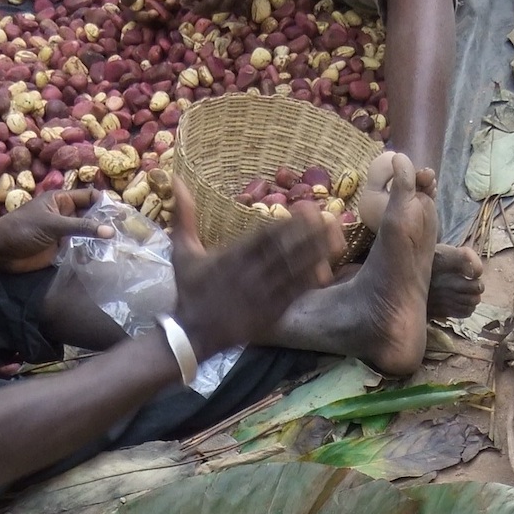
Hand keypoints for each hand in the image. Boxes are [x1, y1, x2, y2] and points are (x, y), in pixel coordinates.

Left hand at [0, 190, 112, 273]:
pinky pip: (81, 249)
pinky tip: (101, 258)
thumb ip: (81, 226)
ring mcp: (64, 233)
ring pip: (88, 234)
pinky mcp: (62, 250)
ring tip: (118, 248)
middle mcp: (66, 214)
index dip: (106, 204)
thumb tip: (110, 231)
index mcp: (62, 200)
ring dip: (100, 241)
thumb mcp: (53, 224)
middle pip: (92, 216)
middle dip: (106, 224)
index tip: (123, 215)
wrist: (1, 252)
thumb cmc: (22, 229)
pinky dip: (91, 253)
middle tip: (127, 233)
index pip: (90, 197)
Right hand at [170, 180, 339, 358]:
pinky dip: (309, 283)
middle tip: (333, 219)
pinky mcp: (268, 314)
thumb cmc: (189, 290)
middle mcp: (249, 274)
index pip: (265, 235)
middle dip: (310, 235)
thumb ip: (184, 216)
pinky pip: (292, 296)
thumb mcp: (183, 251)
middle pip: (285, 250)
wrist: (191, 334)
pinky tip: (327, 271)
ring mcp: (261, 295)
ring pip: (293, 271)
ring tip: (338, 240)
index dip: (288, 223)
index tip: (308, 210)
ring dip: (317, 255)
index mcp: (231, 257)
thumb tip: (175, 179)